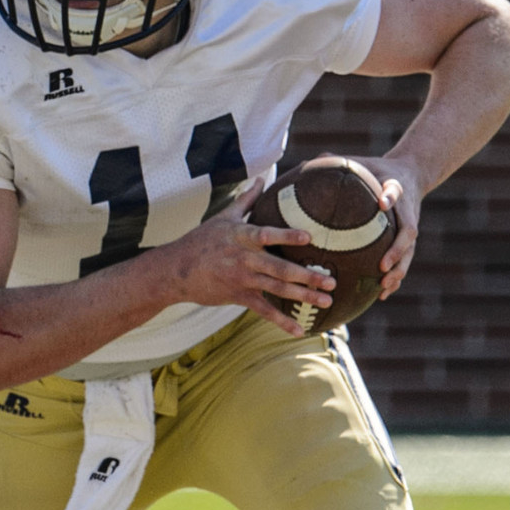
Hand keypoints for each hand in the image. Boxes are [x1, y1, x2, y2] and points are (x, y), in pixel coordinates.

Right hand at [157, 183, 335, 337]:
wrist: (176, 270)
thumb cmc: (201, 240)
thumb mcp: (223, 217)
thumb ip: (247, 200)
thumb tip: (262, 178)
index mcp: (242, 236)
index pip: (266, 234)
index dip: (287, 235)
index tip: (309, 237)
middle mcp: (244, 259)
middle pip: (280, 269)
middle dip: (307, 277)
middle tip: (332, 282)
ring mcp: (242, 279)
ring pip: (277, 290)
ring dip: (303, 297)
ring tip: (327, 302)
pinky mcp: (239, 297)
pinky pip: (264, 311)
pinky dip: (281, 322)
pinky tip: (299, 330)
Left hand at [349, 155, 427, 298]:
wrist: (412, 174)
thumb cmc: (378, 169)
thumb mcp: (362, 162)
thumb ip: (337, 162)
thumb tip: (304, 163)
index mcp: (396, 189)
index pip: (395, 191)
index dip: (390, 197)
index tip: (382, 203)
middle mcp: (407, 212)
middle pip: (408, 233)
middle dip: (398, 251)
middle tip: (382, 266)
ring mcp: (409, 228)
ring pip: (409, 253)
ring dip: (398, 271)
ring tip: (384, 287)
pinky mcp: (409, 241)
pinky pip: (404, 261)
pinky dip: (395, 278)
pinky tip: (382, 295)